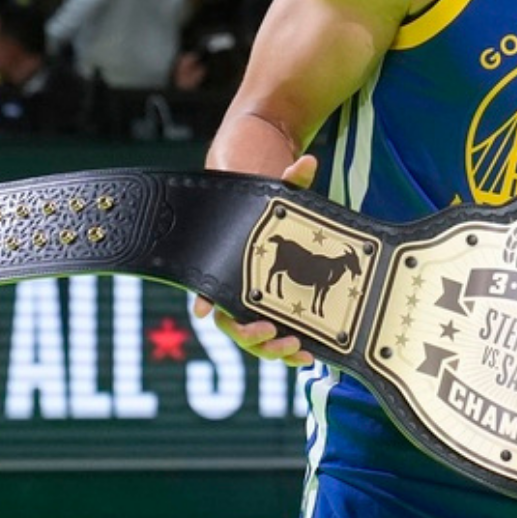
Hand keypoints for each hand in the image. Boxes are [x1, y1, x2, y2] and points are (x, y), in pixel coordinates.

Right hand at [190, 154, 320, 366]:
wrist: (276, 216)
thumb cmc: (268, 205)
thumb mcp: (278, 189)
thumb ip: (292, 180)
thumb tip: (307, 163)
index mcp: (227, 266)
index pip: (208, 287)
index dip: (207, 301)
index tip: (209, 312)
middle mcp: (237, 292)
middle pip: (232, 326)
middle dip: (251, 335)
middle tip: (273, 331)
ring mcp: (257, 307)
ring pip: (256, 341)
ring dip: (273, 350)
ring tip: (298, 350)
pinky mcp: (278, 315)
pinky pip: (277, 340)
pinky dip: (289, 351)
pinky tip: (309, 354)